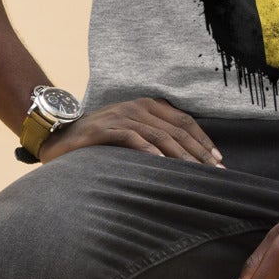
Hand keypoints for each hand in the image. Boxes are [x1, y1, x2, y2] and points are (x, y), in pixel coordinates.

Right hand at [37, 98, 223, 165]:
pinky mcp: (104, 129)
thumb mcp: (130, 132)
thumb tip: (185, 159)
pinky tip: (163, 165)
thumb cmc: (99, 139)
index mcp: (147, 105)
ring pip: (160, 135)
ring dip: (181, 156)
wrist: (59, 135)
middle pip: (176, 130)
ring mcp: (120, 116)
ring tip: (196, 173)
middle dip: (198, 152)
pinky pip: (132, 139)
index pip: (183, 121)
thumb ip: (154, 136)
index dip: (203, 140)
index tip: (218, 160)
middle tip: (215, 173)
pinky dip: (149, 152)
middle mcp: (136, 107)